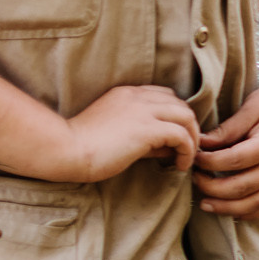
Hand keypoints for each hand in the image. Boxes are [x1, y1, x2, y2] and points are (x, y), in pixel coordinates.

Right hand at [53, 85, 200, 182]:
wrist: (66, 150)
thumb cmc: (85, 146)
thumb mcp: (119, 132)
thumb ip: (145, 133)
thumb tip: (171, 147)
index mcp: (127, 94)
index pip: (165, 96)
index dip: (175, 116)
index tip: (175, 137)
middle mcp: (137, 97)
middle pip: (181, 104)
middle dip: (189, 126)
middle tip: (187, 149)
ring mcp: (143, 111)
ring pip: (186, 116)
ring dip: (193, 138)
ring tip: (187, 157)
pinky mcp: (146, 129)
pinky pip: (182, 135)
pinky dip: (187, 150)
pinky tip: (180, 165)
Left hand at [192, 78, 258, 216]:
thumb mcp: (250, 108)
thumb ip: (226, 130)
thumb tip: (199, 146)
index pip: (235, 160)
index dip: (209, 162)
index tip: (194, 157)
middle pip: (243, 187)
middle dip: (212, 187)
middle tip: (194, 178)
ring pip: (256, 203)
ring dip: (227, 207)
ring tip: (205, 203)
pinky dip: (248, 212)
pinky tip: (230, 210)